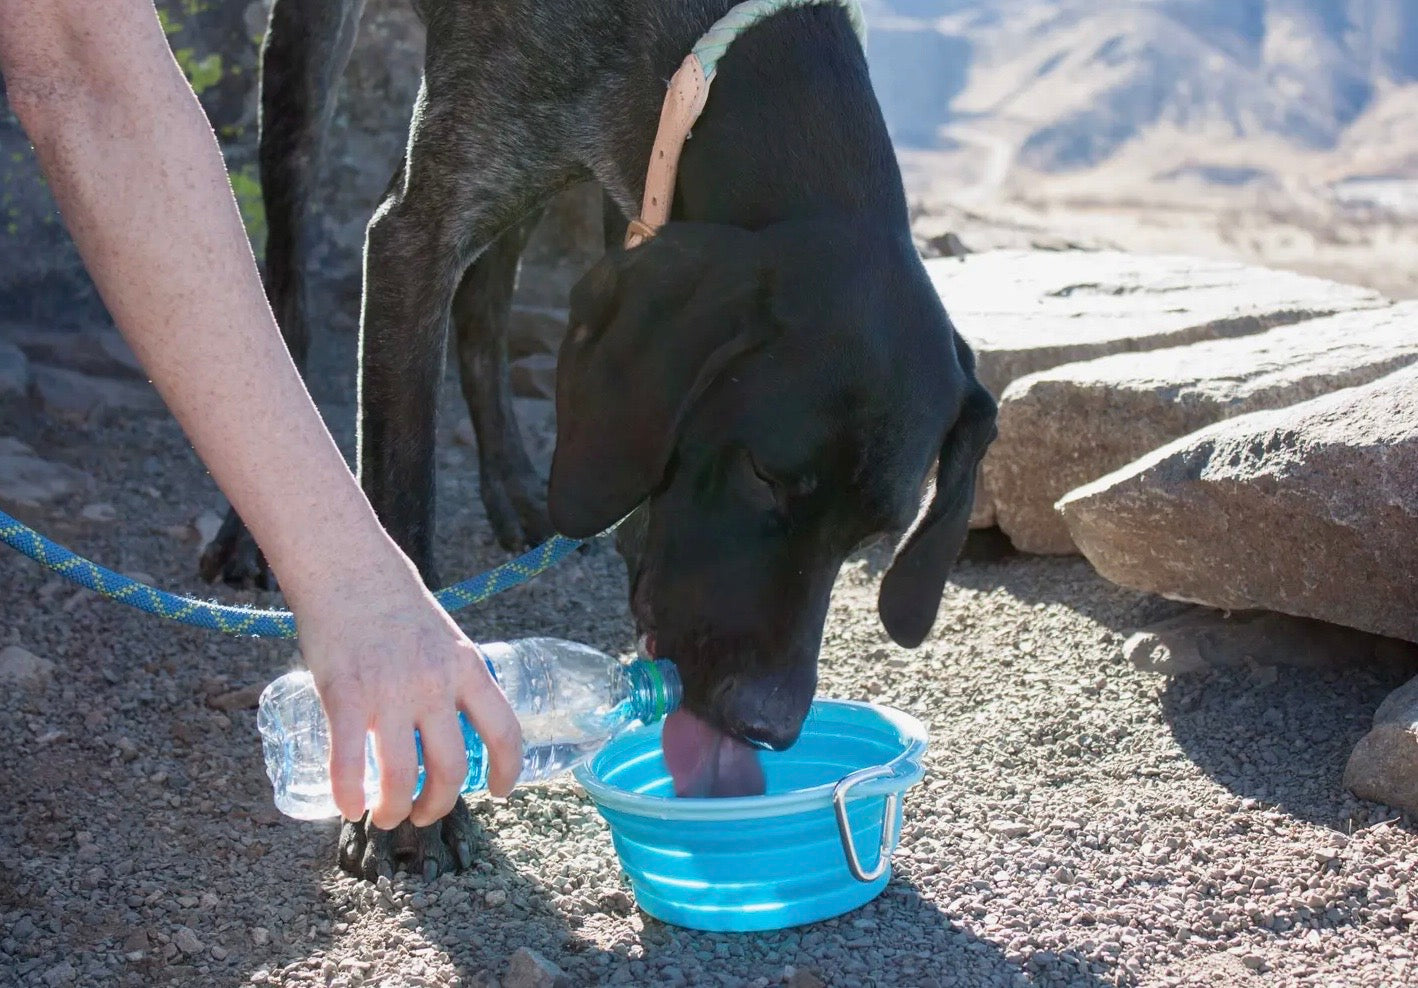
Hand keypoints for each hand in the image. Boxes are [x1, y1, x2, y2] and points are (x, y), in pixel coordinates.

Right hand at [289, 547, 522, 828]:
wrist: (347, 566)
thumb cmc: (394, 602)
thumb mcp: (445, 638)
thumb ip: (451, 679)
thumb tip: (448, 722)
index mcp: (467, 668)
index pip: (504, 731)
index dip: (507, 770)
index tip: (499, 793)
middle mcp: (435, 684)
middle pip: (451, 768)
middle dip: (439, 805)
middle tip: (423, 816)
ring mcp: (389, 693)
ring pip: (402, 775)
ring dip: (394, 808)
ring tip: (386, 816)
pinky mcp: (345, 696)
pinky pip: (349, 763)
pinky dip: (349, 795)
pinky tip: (348, 807)